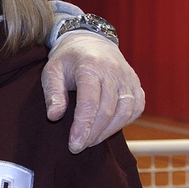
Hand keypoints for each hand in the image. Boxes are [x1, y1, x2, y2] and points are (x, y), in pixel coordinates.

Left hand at [42, 32, 144, 152]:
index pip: (89, 102)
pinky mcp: (136, 85)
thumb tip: (54, 116)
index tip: (74, 145)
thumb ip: (52, 93)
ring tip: (90, 141)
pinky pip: (135, 109)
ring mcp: (128, 78)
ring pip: (125, 112)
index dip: (83, 126)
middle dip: (93, 133)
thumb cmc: (67, 59)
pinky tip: (107, 130)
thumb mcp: (51, 71)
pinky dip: (123, 123)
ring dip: (108, 131)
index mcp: (90, 66)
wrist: (90, 41)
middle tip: (78, 147)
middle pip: (107, 110)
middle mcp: (113, 71)